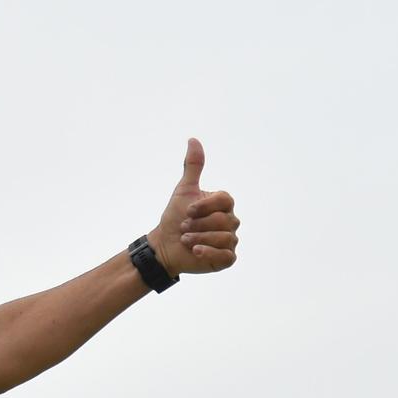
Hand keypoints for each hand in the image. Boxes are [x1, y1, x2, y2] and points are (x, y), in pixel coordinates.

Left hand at [146, 138, 238, 276]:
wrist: (165, 244)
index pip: (224, 200)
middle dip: (198, 224)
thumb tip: (193, 139)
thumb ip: (193, 167)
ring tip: (186, 240)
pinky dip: (208, 252)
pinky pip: (227, 255)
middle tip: (184, 227)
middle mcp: (231, 221)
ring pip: (223, 238)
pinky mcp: (227, 259)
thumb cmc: (175, 217)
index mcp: (224, 205)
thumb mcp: (184, 190)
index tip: (188, 210)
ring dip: (199, 238)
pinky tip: (195, 251)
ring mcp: (230, 240)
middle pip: (222, 220)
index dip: (204, 206)